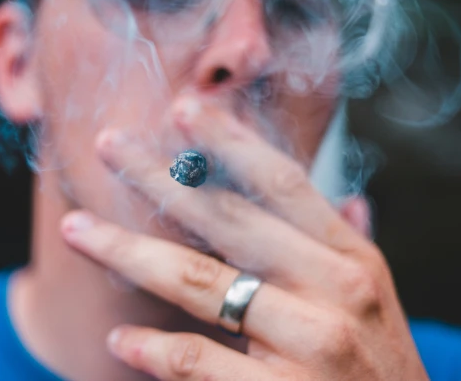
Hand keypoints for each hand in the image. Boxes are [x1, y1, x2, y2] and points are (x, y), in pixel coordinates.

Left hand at [61, 97, 428, 380]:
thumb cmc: (382, 373)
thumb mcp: (377, 303)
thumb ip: (352, 249)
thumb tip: (351, 201)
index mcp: (354, 258)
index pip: (283, 183)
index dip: (231, 141)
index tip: (184, 106)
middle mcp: (336, 291)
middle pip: (228, 219)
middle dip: (158, 177)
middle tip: (108, 145)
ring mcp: (313, 345)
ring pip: (199, 282)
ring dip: (127, 251)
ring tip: (78, 229)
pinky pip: (198, 362)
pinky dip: (154, 348)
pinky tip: (122, 338)